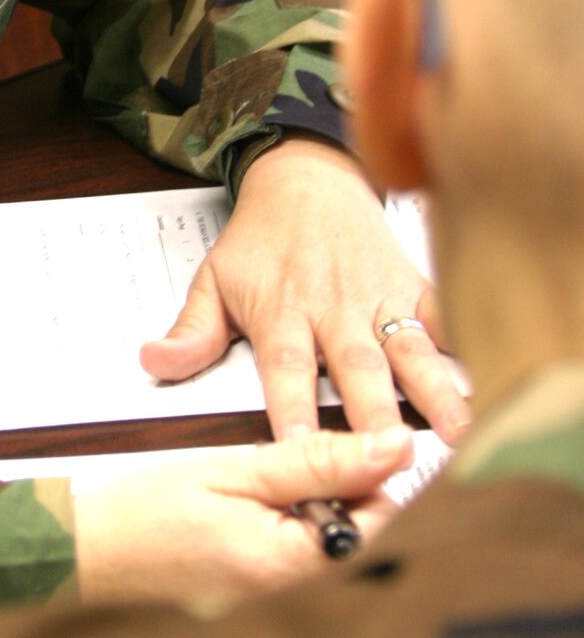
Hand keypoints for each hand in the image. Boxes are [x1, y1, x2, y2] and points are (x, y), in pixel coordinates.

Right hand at [73, 424, 412, 610]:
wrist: (74, 546)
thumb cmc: (141, 504)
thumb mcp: (231, 468)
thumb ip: (313, 461)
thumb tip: (392, 451)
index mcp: (282, 564)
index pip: (369, 525)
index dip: (392, 480)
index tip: (408, 436)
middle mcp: (275, 589)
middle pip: (345, 535)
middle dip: (361, 486)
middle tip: (371, 433)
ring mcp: (251, 591)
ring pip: (314, 538)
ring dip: (324, 496)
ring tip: (325, 448)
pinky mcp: (231, 582)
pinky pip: (281, 545)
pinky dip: (290, 510)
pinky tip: (276, 479)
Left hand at [139, 136, 469, 444]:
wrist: (307, 177)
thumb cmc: (260, 241)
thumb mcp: (214, 280)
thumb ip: (192, 332)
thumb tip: (152, 366)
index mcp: (281, 312)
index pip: (286, 371)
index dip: (294, 413)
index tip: (301, 457)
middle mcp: (332, 308)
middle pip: (354, 368)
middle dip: (373, 415)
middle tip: (390, 460)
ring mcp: (377, 296)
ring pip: (406, 348)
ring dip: (433, 390)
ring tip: (457, 433)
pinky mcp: (411, 284)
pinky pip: (441, 315)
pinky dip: (462, 342)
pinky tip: (485, 375)